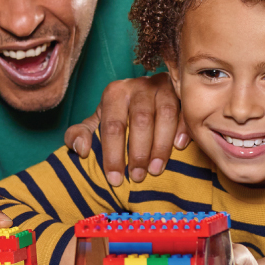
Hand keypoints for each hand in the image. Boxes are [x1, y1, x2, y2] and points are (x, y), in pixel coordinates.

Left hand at [64, 74, 186, 186]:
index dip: (113, 154)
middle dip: (138, 152)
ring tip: (156, 170)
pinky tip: (179, 147)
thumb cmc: (118, 115)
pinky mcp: (181, 91)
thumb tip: (81, 149)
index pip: (112, 125)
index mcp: (115, 92)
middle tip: (137, 176)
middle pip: (140, 119)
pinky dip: (183, 128)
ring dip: (161, 145)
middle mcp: (138, 86)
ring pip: (165, 114)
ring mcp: (162, 86)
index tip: (115, 179)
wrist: (145, 97)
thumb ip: (79, 135)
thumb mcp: (96, 124)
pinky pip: (185, 109)